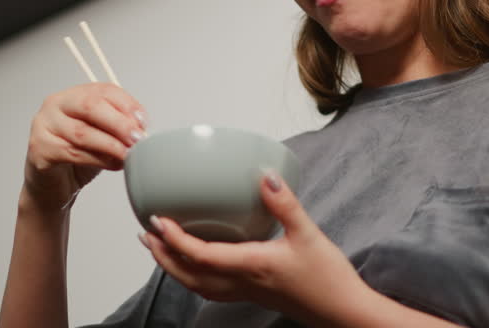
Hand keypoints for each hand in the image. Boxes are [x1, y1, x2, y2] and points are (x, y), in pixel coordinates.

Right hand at [23, 82, 147, 214]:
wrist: (53, 186)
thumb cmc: (78, 157)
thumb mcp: (102, 136)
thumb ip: (118, 127)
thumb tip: (141, 128)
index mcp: (73, 95)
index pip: (103, 90)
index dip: (127, 104)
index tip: (143, 122)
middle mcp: (55, 105)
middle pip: (91, 106)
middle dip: (119, 123)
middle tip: (137, 138)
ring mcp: (43, 126)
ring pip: (83, 132)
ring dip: (111, 145)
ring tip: (127, 155)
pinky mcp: (39, 149)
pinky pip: (73, 153)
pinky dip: (97, 159)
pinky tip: (112, 164)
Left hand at [138, 170, 365, 325]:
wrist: (343, 313)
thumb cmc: (328, 279)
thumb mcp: (309, 233)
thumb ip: (285, 204)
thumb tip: (265, 175)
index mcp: (251, 265)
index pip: (200, 255)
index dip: (174, 239)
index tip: (157, 220)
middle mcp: (242, 283)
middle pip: (188, 275)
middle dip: (163, 256)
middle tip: (146, 234)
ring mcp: (246, 292)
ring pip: (197, 285)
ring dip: (174, 268)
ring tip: (160, 248)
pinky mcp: (253, 295)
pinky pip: (212, 289)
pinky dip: (194, 276)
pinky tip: (197, 263)